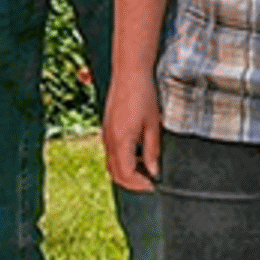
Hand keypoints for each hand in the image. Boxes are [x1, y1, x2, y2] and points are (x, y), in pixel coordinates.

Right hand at [102, 72, 162, 191]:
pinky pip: (110, 152)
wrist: (129, 73)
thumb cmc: (143, 95)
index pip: (126, 174)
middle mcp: (109, 139)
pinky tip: (134, 156)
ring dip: (125, 172)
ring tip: (143, 172)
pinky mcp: (106, 127)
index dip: (140, 185)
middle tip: (148, 184)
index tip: (153, 186)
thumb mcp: (153, 125)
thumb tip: (154, 170)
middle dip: (131, 183)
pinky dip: (120, 161)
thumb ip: (152, 151)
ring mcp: (106, 133)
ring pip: (111, 163)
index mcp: (121, 141)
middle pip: (115, 173)